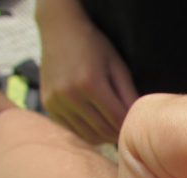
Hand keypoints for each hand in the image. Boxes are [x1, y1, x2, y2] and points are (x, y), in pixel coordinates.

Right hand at [39, 18, 137, 143]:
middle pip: (102, 130)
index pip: (117, 118)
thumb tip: (139, 120)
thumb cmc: (95, 46)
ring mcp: (56, 102)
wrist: (60, 30)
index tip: (138, 127)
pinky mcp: (48, 105)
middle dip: (118, 134)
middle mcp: (70, 95)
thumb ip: (129, 94)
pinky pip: (72, 130)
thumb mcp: (118, 66)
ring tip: (114, 130)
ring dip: (104, 137)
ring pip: (87, 135)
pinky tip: (97, 125)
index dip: (130, 126)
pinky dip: (87, 133)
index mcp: (91, 84)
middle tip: (128, 134)